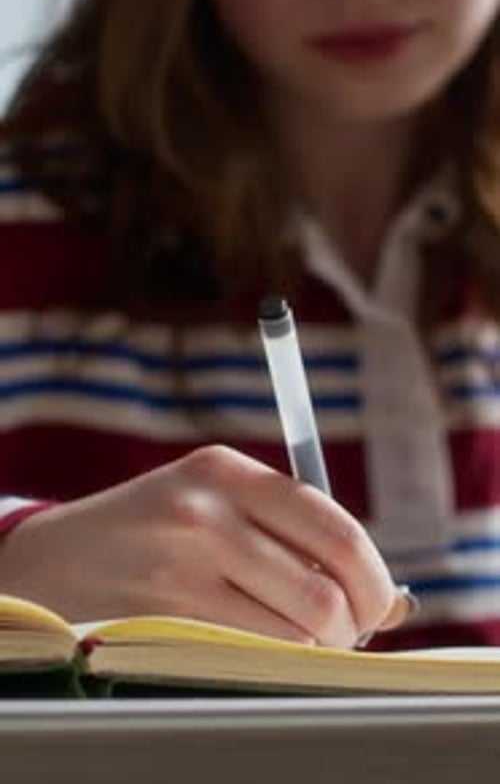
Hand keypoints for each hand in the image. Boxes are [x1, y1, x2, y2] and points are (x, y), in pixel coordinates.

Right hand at [0, 445, 399, 646]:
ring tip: (304, 639)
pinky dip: (280, 658)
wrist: (58, 555)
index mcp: (228, 470)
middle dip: (355, 620)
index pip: (333, 524)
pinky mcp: (165, 613)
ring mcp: (183, 562)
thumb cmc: (156, 530)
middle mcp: (207, 509)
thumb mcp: (215, 503)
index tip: (380, 600)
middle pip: (324, 581)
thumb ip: (292, 533)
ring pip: (297, 625)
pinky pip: (255, 650)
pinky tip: (266, 647)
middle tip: (350, 630)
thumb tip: (386, 594)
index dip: (372, 573)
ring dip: (318, 645)